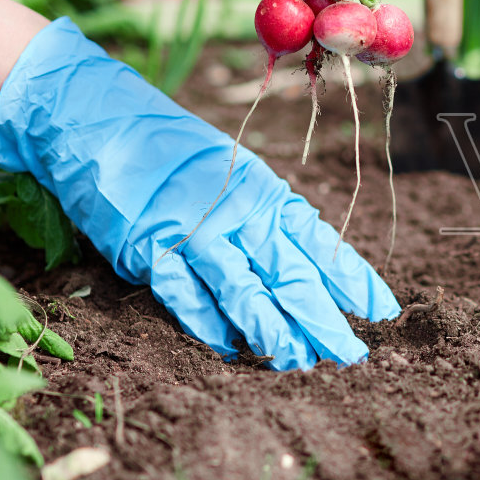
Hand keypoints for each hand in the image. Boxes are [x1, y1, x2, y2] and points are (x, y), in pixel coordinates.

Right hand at [0, 19, 398, 368]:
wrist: (96, 116)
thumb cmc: (170, 151)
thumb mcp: (230, 175)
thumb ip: (262, 218)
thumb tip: (303, 268)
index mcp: (263, 192)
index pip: (321, 243)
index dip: (354, 280)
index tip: (383, 312)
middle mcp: (237, 211)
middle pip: (292, 274)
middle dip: (324, 321)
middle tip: (352, 357)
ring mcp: (192, 229)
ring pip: (244, 289)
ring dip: (273, 330)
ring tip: (298, 363)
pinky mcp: (147, 246)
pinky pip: (184, 293)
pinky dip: (206, 323)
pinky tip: (229, 350)